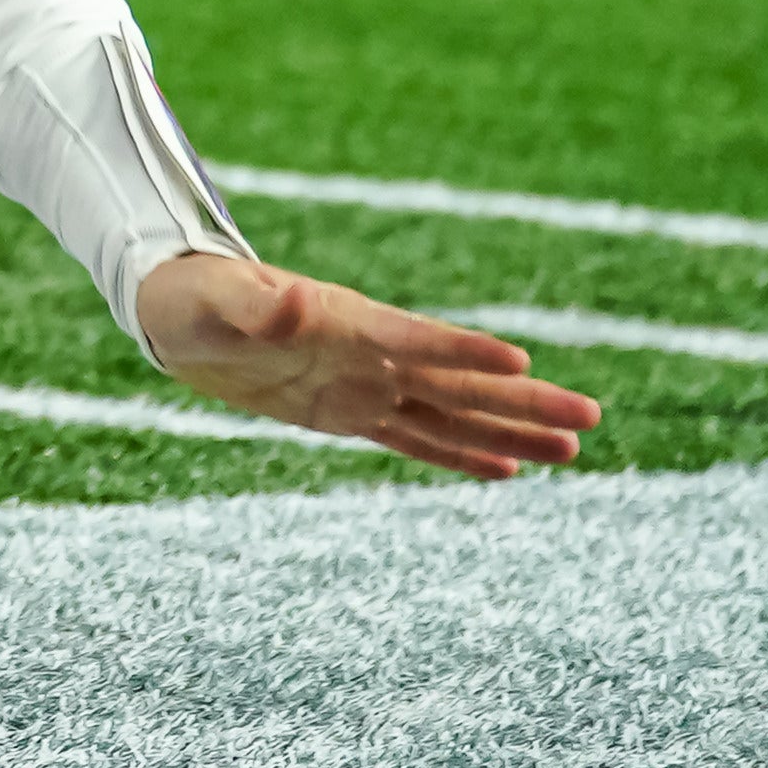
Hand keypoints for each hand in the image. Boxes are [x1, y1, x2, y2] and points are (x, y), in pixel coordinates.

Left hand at [133, 254, 599, 481]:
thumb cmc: (191, 296)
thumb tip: (294, 301)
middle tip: (593, 416)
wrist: (174, 312)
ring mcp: (365, 384)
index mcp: (347, 322)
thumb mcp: (213, 301)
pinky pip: (416, 437)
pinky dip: (460, 454)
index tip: (523, 362)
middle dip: (525, 401)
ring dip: (511, 432)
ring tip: (574, 449)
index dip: (465, 351)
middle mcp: (370, 354)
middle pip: (461, 382)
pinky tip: (508, 471)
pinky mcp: (349, 412)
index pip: (418, 340)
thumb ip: (254, 304)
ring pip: (454, 414)